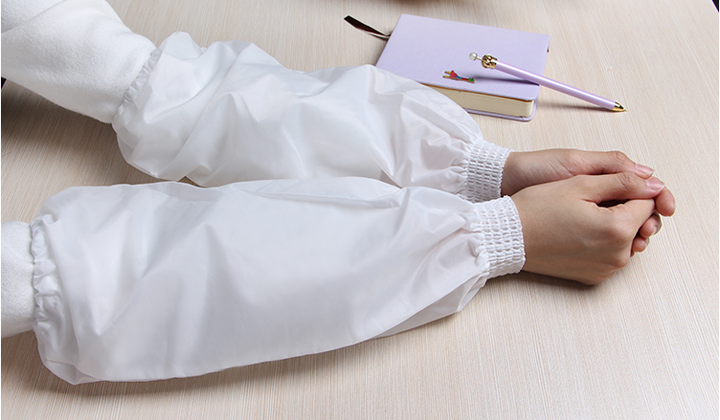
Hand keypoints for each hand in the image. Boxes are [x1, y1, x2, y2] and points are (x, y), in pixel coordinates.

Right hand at [502, 149, 675, 255]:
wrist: (507, 236)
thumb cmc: (537, 208)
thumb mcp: (581, 184)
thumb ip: (623, 182)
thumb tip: (654, 184)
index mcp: (618, 229)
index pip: (647, 203)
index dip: (631, 188)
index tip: (609, 185)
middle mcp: (618, 255)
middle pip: (638, 223)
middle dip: (624, 208)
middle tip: (592, 200)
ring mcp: (606, 269)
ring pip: (625, 239)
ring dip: (614, 225)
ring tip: (584, 214)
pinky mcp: (593, 276)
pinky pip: (610, 254)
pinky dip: (602, 242)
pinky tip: (579, 231)